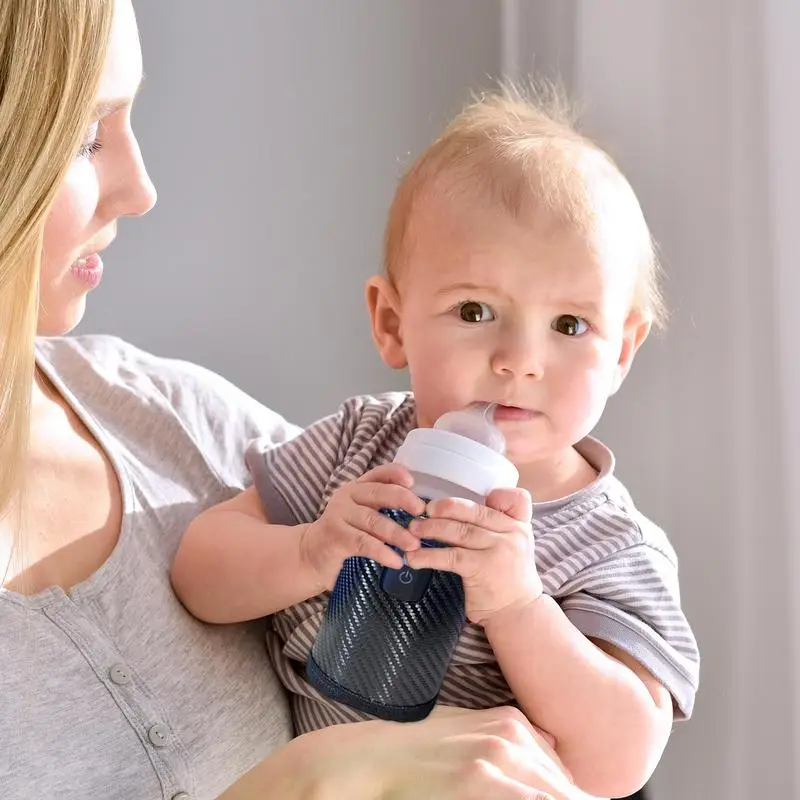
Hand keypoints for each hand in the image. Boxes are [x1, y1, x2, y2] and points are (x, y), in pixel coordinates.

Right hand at [298, 705, 594, 799]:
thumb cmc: (417, 749)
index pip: (565, 777)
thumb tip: (549, 751)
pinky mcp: (480, 782)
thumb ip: (508, 741)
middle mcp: (512, 737)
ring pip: (553, 796)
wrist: (373, 757)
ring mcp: (497, 759)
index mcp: (513, 723)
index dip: (568, 797)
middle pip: (564, 789)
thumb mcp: (469, 731)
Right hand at [300, 464, 424, 589]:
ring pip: (373, 520)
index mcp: (358, 487)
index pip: (379, 473)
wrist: (311, 554)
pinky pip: (364, 543)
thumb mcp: (363, 515)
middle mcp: (348, 496)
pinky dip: (382, 552)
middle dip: (403, 500)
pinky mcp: (336, 537)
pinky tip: (396, 561)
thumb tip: (422, 514)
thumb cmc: (345, 534)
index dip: (396, 473)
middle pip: (378, 493)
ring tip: (414, 545)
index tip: (413, 482)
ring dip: (397, 533)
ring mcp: (339, 515)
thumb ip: (383, 509)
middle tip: (421, 512)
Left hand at [405, 487, 542, 624]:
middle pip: (474, 511)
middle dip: (446, 508)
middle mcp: (513, 533)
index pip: (514, 498)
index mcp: (519, 525)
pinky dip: (428, 555)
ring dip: (431, 529)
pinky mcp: (481, 568)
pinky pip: (450, 556)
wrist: (518, 613)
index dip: (494, 494)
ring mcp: (499, 550)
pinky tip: (414, 557)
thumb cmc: (509, 578)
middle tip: (424, 510)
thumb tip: (460, 509)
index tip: (473, 498)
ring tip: (412, 530)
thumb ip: (498, 526)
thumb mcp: (514, 546)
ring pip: (459, 531)